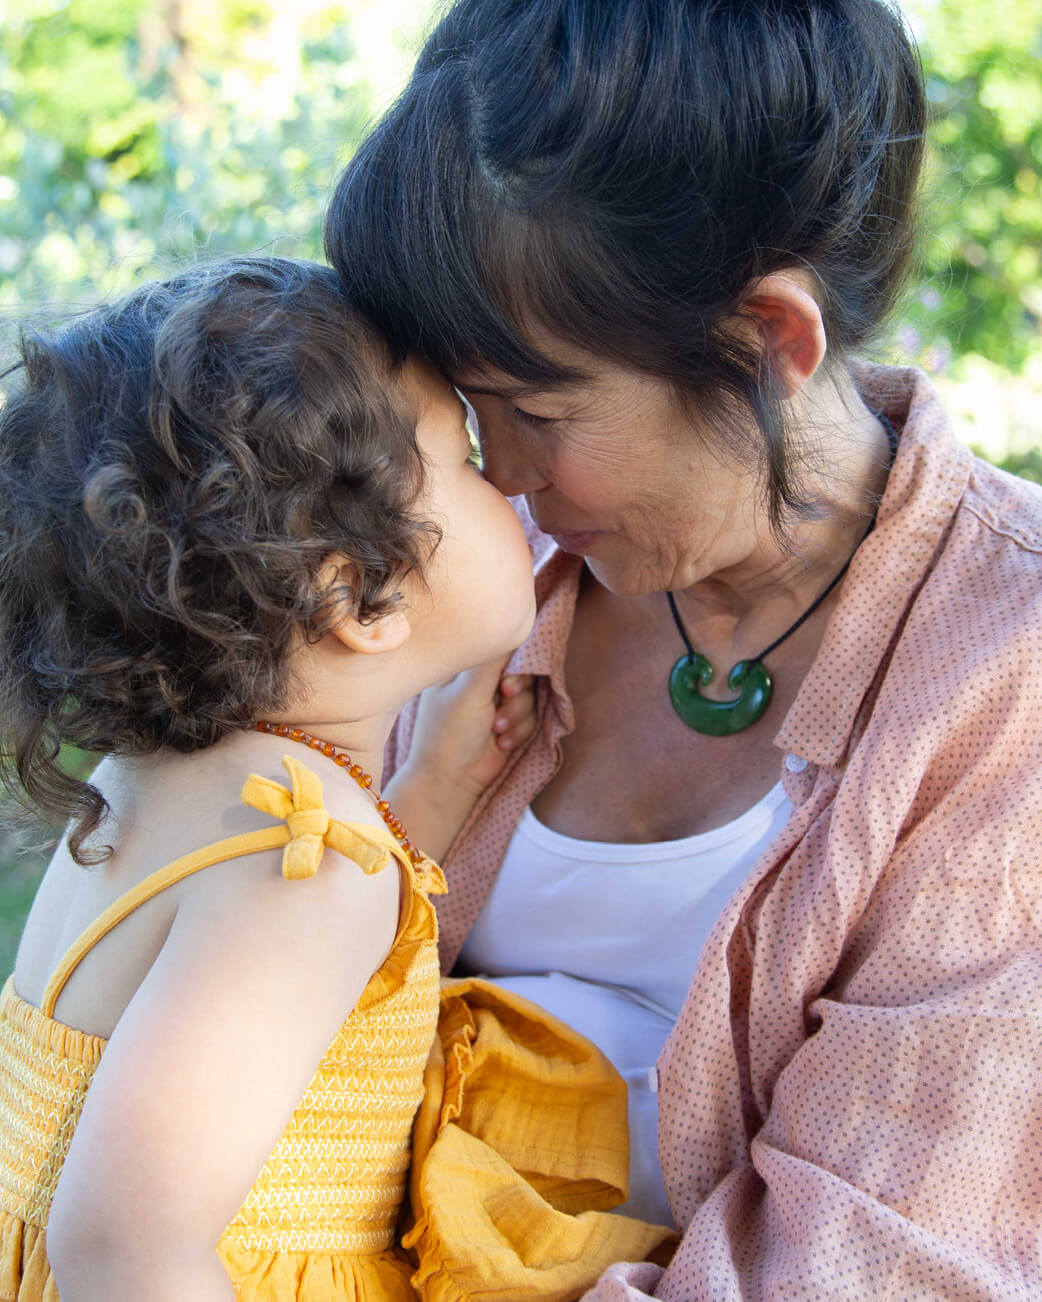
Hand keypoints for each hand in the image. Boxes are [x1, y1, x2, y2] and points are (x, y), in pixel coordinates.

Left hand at [384, 656, 536, 861]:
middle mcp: (481, 681)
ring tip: (497, 730)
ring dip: (518, 714)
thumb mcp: (468, 692)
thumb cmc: (449, 734)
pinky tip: (501, 743)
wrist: (450, 781)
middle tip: (504, 698)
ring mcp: (497, 702)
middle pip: (522, 669)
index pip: (500, 647)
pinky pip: (533, 716)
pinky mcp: (512, 722)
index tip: (506, 682)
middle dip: (517, 691)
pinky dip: (520, 730)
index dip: (513, 661)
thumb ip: (493, 661)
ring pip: (531, 695)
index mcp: (464, 666)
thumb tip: (512, 627)